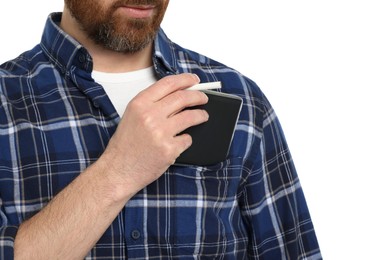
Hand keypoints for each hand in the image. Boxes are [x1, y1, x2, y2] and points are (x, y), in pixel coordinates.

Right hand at [102, 73, 208, 192]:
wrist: (118, 170)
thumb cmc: (124, 145)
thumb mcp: (132, 116)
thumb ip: (152, 104)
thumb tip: (178, 95)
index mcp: (140, 104)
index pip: (168, 84)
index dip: (185, 80)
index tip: (194, 80)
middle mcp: (150, 115)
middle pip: (183, 98)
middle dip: (198, 96)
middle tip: (203, 98)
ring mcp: (160, 133)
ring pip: (190, 117)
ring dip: (201, 115)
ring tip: (203, 116)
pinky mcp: (169, 149)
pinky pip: (187, 139)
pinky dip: (187, 139)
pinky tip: (181, 141)